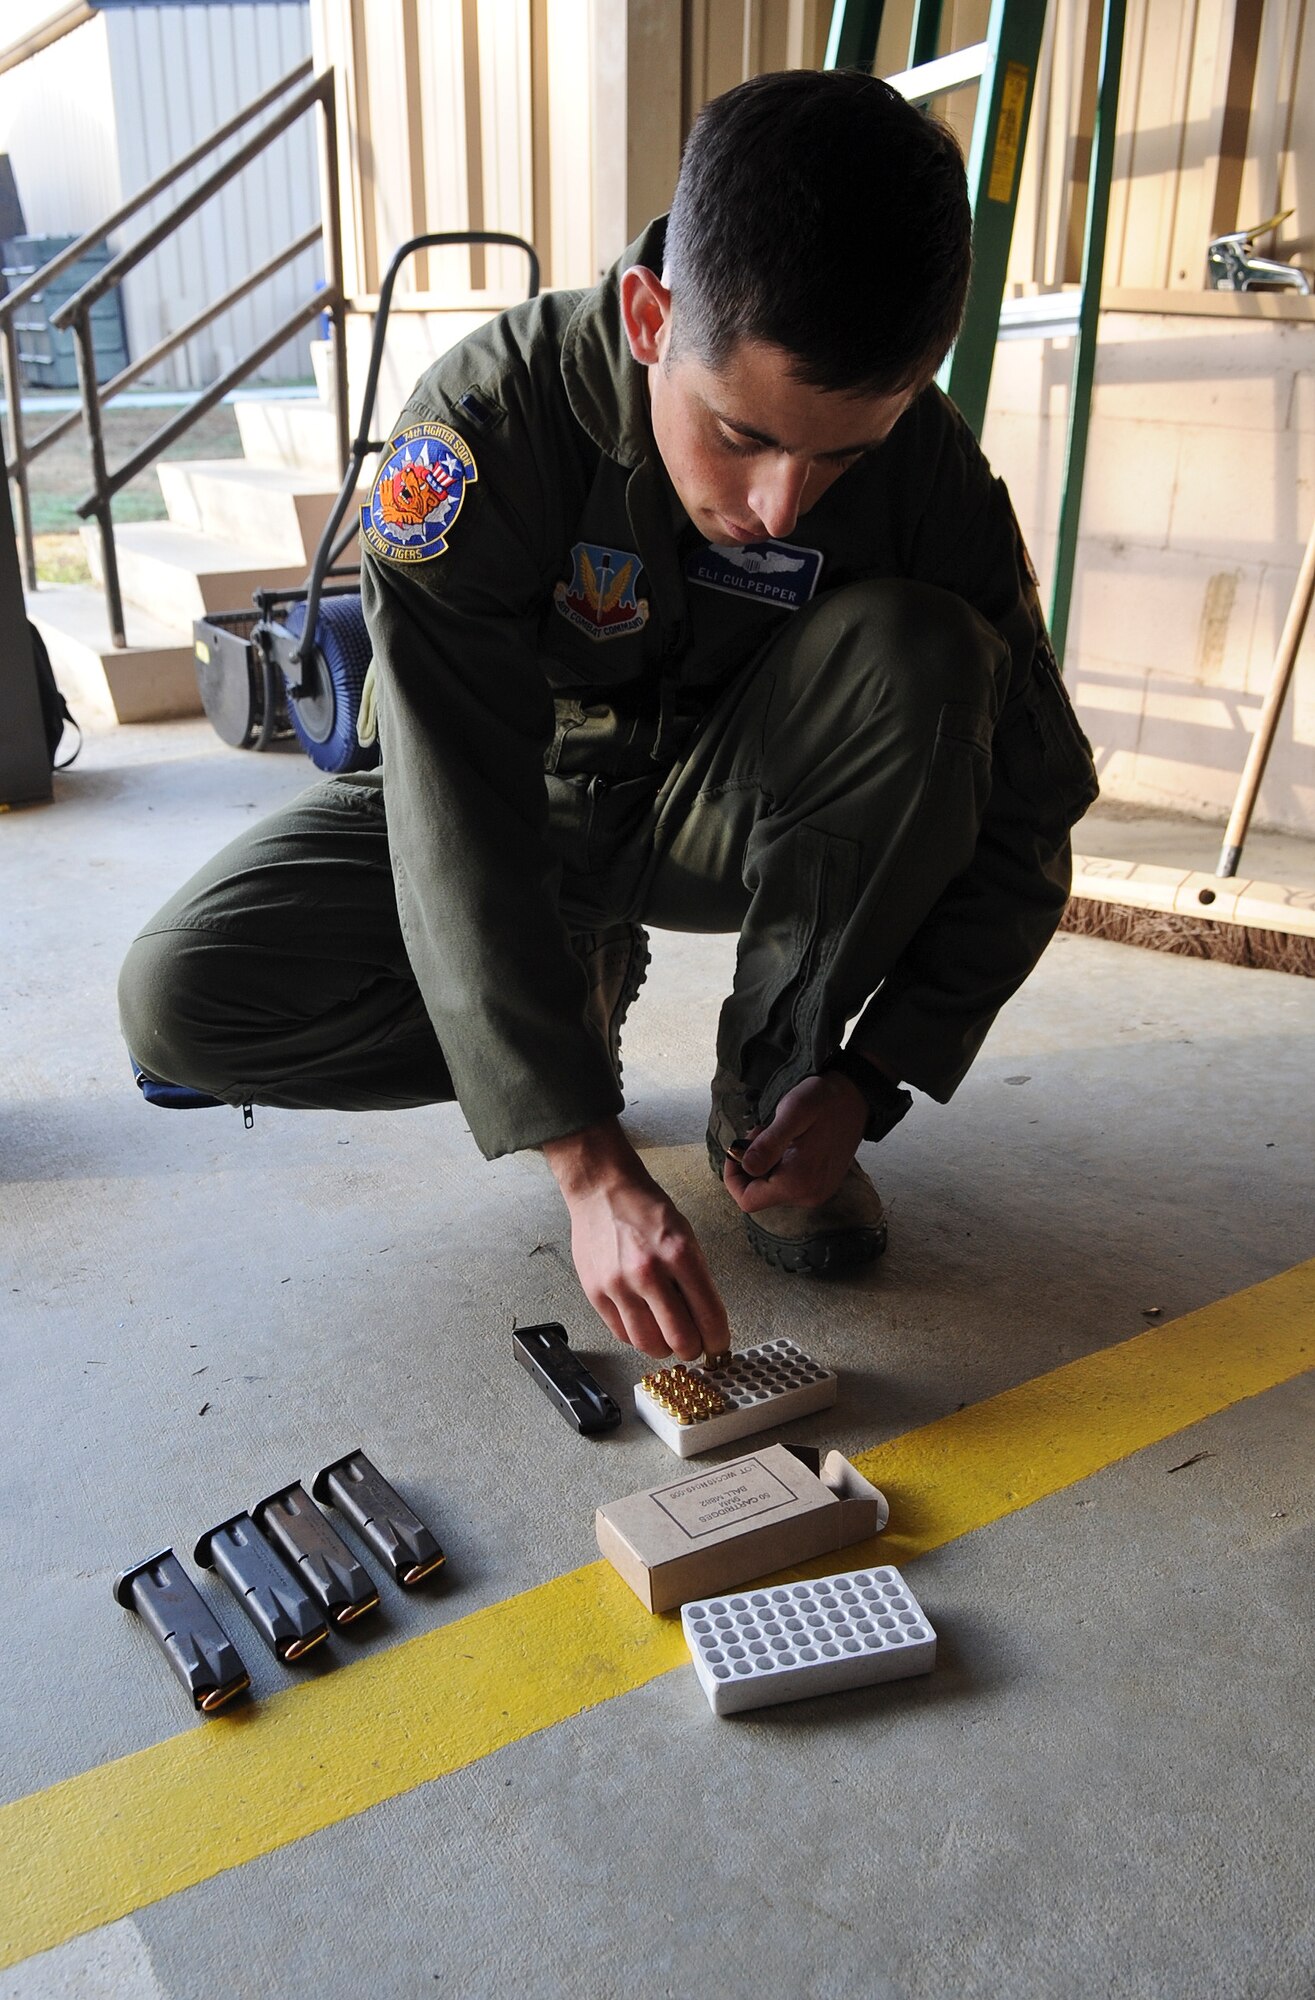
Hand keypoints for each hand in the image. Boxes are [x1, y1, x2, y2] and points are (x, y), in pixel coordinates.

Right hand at [543, 1118, 729, 1360]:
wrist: (602, 1191)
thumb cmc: (646, 1210)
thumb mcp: (686, 1235)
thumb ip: (696, 1279)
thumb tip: (705, 1321)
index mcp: (679, 1254)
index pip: (708, 1315)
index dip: (718, 1339)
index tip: (718, 1345)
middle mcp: (648, 1273)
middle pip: (679, 1339)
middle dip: (692, 1348)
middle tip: (694, 1345)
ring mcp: (618, 1285)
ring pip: (648, 1344)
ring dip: (663, 1347)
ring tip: (667, 1336)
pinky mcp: (595, 1292)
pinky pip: (621, 1334)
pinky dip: (637, 1336)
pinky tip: (644, 1322)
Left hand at [722, 1072, 866, 1214]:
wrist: (857, 1097)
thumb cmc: (825, 1101)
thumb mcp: (793, 1113)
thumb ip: (769, 1144)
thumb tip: (747, 1167)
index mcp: (798, 1181)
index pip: (748, 1201)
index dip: (733, 1178)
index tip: (738, 1149)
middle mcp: (809, 1195)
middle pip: (760, 1195)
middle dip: (751, 1166)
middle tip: (761, 1133)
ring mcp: (817, 1193)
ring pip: (773, 1189)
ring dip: (765, 1164)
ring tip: (777, 1134)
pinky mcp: (822, 1186)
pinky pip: (789, 1185)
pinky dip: (780, 1166)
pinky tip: (789, 1143)